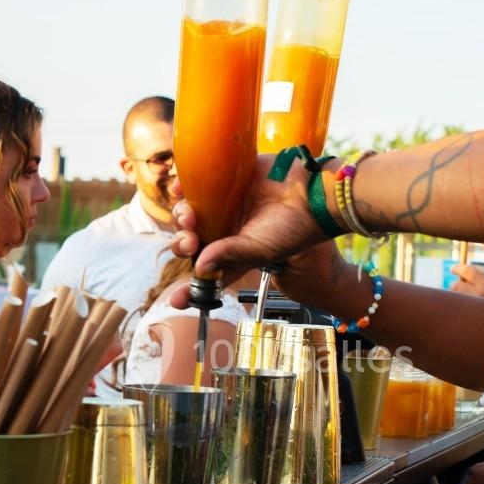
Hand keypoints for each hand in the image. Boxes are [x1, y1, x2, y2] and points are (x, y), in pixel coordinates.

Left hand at [171, 155, 333, 288]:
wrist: (309, 192)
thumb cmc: (292, 228)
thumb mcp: (259, 250)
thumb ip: (228, 256)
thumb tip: (198, 267)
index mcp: (233, 256)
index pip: (206, 276)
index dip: (189, 289)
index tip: (175, 300)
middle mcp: (225, 233)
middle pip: (190, 243)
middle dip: (183, 245)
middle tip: (190, 242)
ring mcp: (222, 208)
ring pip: (188, 216)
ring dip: (181, 218)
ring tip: (190, 215)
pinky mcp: (223, 184)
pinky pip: (193, 185)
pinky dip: (181, 187)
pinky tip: (180, 189)